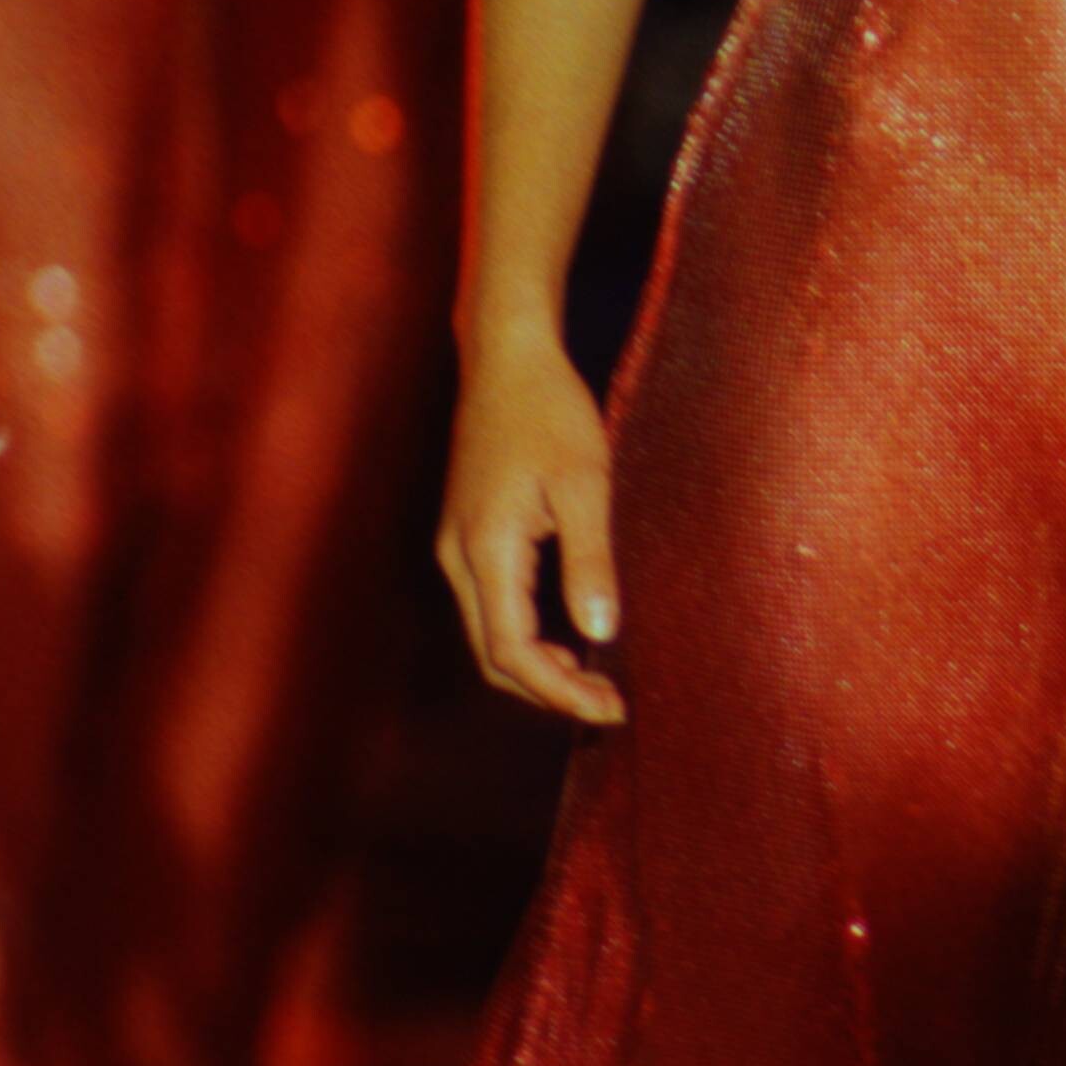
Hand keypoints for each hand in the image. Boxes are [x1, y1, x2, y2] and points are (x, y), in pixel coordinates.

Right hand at [438, 317, 626, 724]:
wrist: (507, 358)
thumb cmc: (549, 410)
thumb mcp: (585, 483)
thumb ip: (589, 560)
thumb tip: (600, 633)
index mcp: (486, 549)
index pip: (512, 651)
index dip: (559, 691)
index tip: (608, 706)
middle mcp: (459, 556)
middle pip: (493, 656)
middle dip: (549, 691)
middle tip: (609, 704)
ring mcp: (457, 547)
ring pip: (488, 635)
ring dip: (537, 668)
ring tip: (594, 680)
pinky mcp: (467, 536)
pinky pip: (489, 608)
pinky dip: (525, 637)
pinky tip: (567, 637)